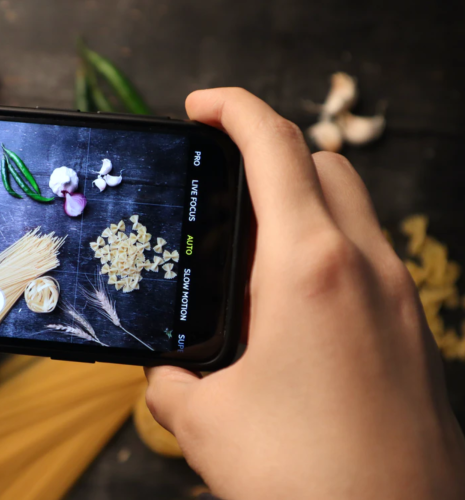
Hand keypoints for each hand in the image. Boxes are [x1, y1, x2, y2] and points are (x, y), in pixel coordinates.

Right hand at [146, 88, 464, 499]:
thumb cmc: (307, 477)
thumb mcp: (206, 422)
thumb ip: (172, 383)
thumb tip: (166, 376)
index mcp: (309, 268)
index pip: (274, 146)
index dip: (232, 108)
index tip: (201, 106)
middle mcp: (367, 267)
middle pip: (323, 163)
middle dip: (269, 151)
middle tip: (222, 180)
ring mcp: (401, 297)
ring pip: (354, 207)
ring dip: (303, 202)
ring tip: (251, 250)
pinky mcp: (414, 331)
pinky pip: (371, 259)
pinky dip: (330, 252)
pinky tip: (291, 308)